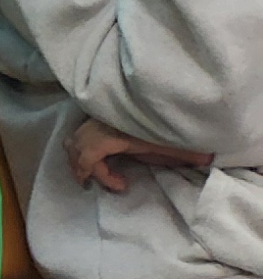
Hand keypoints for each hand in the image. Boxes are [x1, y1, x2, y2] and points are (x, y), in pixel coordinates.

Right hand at [70, 117, 212, 192]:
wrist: (149, 93)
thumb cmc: (153, 120)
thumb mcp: (170, 139)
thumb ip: (185, 153)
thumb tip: (207, 162)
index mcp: (109, 136)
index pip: (90, 159)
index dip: (103, 177)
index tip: (123, 185)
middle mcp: (96, 128)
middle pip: (75, 150)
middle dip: (83, 170)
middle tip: (93, 183)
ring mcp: (93, 121)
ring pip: (72, 141)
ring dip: (78, 158)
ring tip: (89, 171)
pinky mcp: (95, 117)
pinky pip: (78, 134)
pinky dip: (80, 147)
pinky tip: (96, 154)